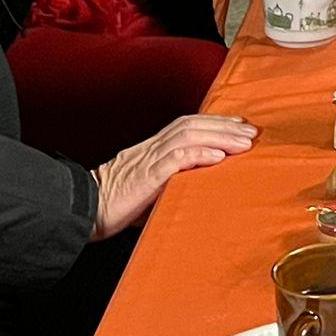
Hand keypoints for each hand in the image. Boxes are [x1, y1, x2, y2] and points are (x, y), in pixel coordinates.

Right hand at [91, 113, 258, 239]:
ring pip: (187, 137)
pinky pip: (175, 160)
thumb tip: (196, 190)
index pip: (187, 126)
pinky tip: (217, 158)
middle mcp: (151, 149)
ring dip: (219, 137)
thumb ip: (170, 183)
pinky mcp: (145, 178)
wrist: (84, 212)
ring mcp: (148, 161)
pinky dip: (198, 155)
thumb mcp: (148, 189)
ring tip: (243, 143)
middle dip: (224, 126)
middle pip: (192, 125)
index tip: (239, 126)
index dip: (214, 123)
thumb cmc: (114, 205)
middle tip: (251, 131)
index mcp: (152, 150)